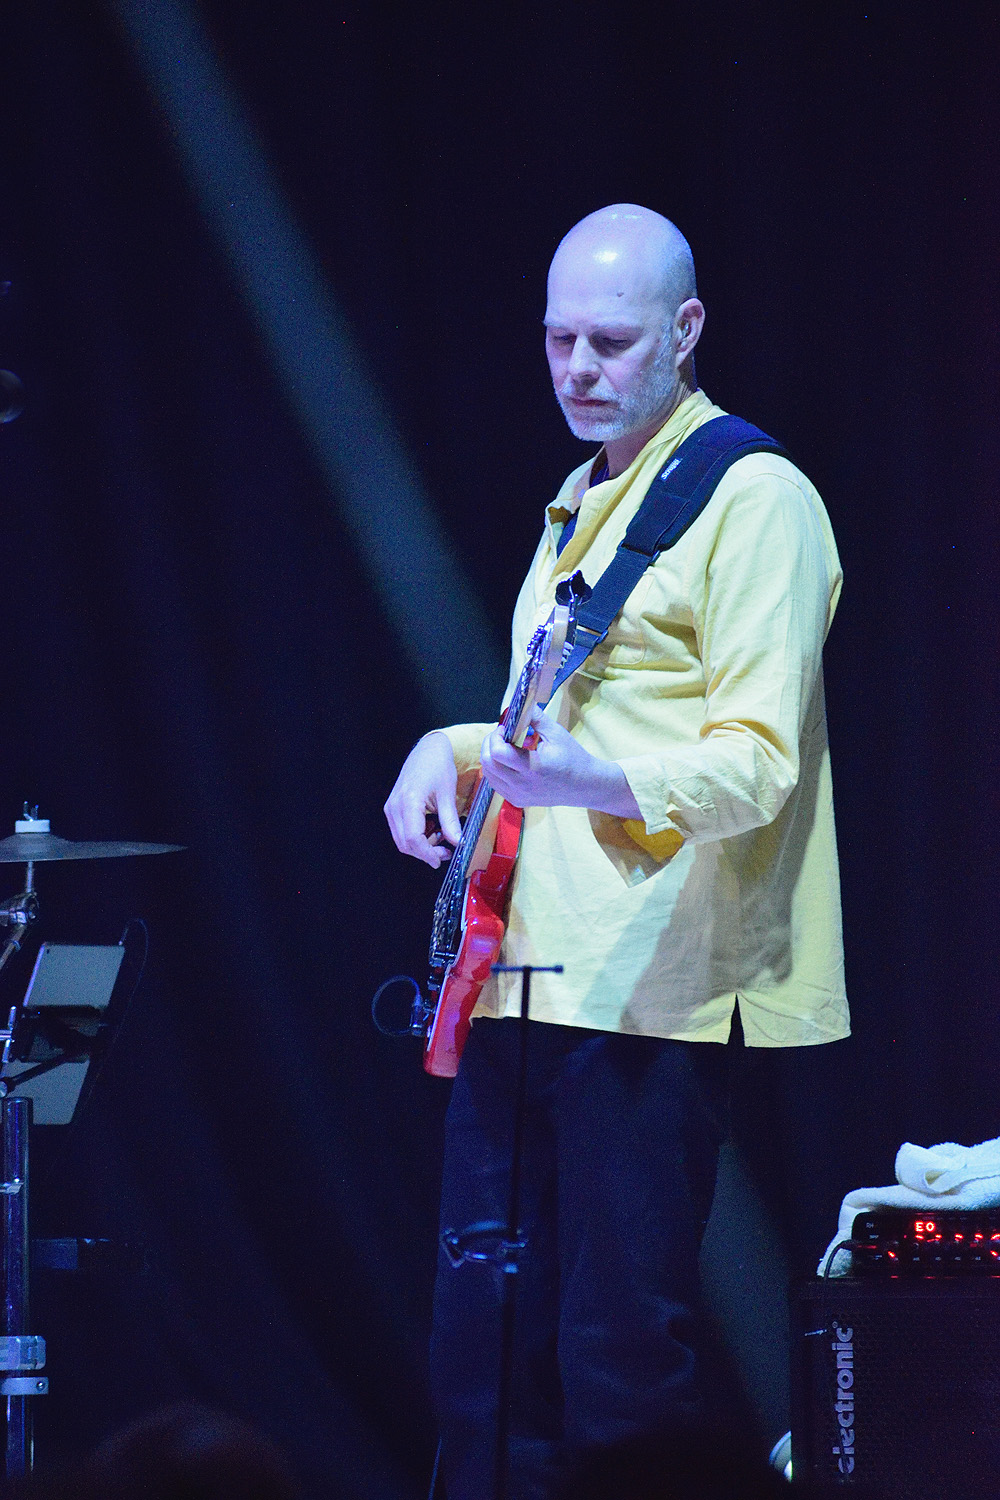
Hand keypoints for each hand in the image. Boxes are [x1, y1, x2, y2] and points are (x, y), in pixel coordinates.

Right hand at [384, 732, 462, 867]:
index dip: (427, 853)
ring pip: (402, 840)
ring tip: (441, 836)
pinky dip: (417, 836)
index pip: (413, 838)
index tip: (440, 860)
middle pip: (405, 843)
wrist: (427, 751)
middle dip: (425, 852)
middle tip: (446, 852)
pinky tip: (432, 828)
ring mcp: (391, 807)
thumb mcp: (448, 793)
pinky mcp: (393, 808)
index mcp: (408, 801)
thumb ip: (450, 820)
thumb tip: (457, 842)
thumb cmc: (438, 767)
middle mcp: (394, 806)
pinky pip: (401, 831)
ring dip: (421, 846)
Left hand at [480, 708, 641, 816]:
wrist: (585, 786)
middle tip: (501, 734)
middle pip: (488, 763)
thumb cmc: (573, 758)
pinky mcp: (517, 801)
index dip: (496, 737)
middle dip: (489, 744)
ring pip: (488, 774)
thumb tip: (519, 705)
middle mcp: (521, 785)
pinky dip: (495, 770)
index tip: (505, 728)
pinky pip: (495, 784)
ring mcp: (518, 796)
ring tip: (504, 746)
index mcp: (532, 767)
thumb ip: (535, 717)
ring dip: (490, 757)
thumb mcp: (556, 733)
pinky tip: (507, 761)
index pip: (498, 753)